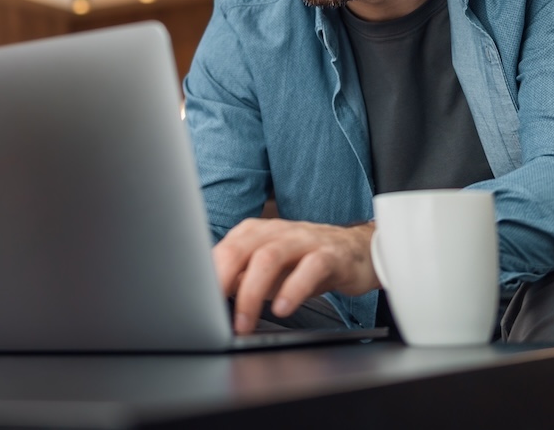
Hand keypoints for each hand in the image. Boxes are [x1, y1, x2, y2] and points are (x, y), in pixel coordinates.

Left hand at [212, 218, 377, 334]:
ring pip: (270, 257)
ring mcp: (304, 240)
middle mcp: (277, 231)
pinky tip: (282, 308)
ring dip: (252, 292)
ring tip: (245, 321)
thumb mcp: (269, 270)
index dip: (207, 276)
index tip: (196, 304)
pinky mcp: (330, 254)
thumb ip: (242, 279)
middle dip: (222, 281)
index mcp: (256, 233)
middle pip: (241, 249)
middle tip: (214, 312)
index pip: (223, 249)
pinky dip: (293, 289)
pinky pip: (310, 267)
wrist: (357, 251)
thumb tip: (212, 299)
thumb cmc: (307, 261)